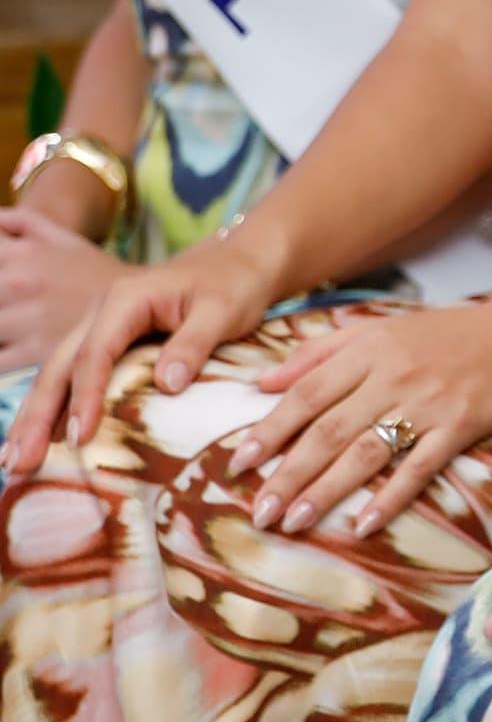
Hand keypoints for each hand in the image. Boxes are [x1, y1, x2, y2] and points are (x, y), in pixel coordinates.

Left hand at [0, 210, 119, 376]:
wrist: (145, 304)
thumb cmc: (95, 274)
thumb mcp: (64, 239)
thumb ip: (21, 222)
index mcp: (22, 253)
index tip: (6, 292)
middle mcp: (19, 282)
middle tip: (10, 306)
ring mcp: (26, 318)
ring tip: (11, 332)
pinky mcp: (35, 352)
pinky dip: (1, 360)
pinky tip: (13, 354)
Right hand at [4, 234, 282, 472]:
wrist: (239, 260)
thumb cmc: (235, 284)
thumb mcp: (224, 310)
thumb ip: (194, 343)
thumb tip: (167, 384)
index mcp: (126, 300)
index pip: (95, 354)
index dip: (85, 398)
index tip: (78, 438)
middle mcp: (102, 312)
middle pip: (59, 366)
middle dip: (37, 416)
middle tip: (21, 462)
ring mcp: (99, 326)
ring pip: (55, 372)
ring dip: (34, 416)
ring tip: (13, 460)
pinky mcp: (106, 340)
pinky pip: (71, 375)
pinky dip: (52, 406)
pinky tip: (39, 438)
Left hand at [234, 300, 491, 537]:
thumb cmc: (451, 333)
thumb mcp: (382, 328)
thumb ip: (320, 353)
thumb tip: (261, 383)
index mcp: (369, 349)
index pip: (306, 393)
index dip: (270, 431)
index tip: (237, 465)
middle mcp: (393, 373)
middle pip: (328, 429)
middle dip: (288, 474)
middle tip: (258, 512)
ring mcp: (429, 401)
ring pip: (366, 451)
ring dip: (326, 490)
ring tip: (293, 522)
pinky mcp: (462, 424)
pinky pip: (419, 466)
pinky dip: (390, 497)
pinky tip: (364, 523)